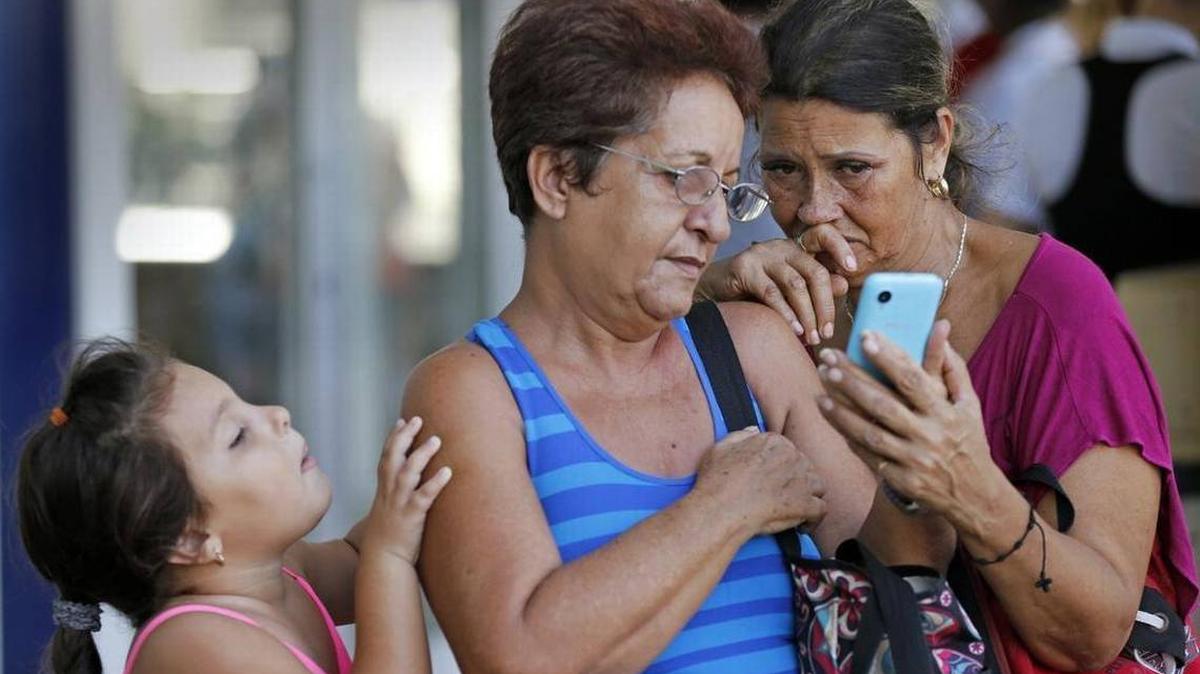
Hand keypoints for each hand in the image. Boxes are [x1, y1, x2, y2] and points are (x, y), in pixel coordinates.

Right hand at [361, 417, 452, 564]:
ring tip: (436, 440)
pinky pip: (424, 496)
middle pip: (394, 457)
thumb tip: (405, 483)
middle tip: (418, 420)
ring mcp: (399, 502)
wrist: (383, 559)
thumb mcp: (387, 508)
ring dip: (422, 455)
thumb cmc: (388, 535)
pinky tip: (448, 471)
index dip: (393, 438)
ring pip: (408, 472)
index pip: (386, 456)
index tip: (402, 421)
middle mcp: (389, 492)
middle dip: (405, 437)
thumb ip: (394, 493)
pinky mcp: (412, 516)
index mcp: (384, 489)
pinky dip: (436, 482)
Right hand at [693, 427, 827, 536]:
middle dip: (796, 483)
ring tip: (794, 511)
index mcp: (774, 442)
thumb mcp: (721, 447)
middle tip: (780, 499)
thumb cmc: (717, 480)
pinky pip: (821, 510)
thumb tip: (754, 430)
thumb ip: (741, 435)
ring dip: (809, 497)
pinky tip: (801, 527)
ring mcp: (802, 480)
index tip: (772, 481)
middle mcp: (792, 457)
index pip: (788, 452)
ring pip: (817, 486)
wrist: (721, 508)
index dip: (782, 468)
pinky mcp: (806, 504)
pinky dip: (813, 520)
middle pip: (805, 468)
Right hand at [698, 231, 850, 345]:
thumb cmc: (754, 289)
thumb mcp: (789, 289)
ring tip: (812, 337)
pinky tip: (794, 329)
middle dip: (825, 305)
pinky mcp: (745, 268)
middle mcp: (781, 246)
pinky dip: (786, 314)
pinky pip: (772, 293)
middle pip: (814, 272)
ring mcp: (762, 255)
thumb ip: (816, 287)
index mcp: (795, 247)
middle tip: (827, 331)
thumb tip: (843, 284)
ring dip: (807, 315)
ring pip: (795, 285)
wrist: (714, 290)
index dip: (840, 247)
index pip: (823, 235)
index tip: (853, 268)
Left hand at [814, 327, 1003, 525]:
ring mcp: (913, 460)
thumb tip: (940, 329)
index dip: (887, 357)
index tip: (865, 336)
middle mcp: (929, 435)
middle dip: (852, 379)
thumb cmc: (969, 441)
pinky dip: (847, 434)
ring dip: (841, 410)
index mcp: (945, 412)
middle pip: (882, 403)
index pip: (912, 379)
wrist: (976, 496)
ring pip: (869, 431)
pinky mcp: (901, 480)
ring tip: (820, 389)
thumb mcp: (970, 405)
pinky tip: (830, 415)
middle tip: (828, 360)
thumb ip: (953, 369)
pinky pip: (867, 454)